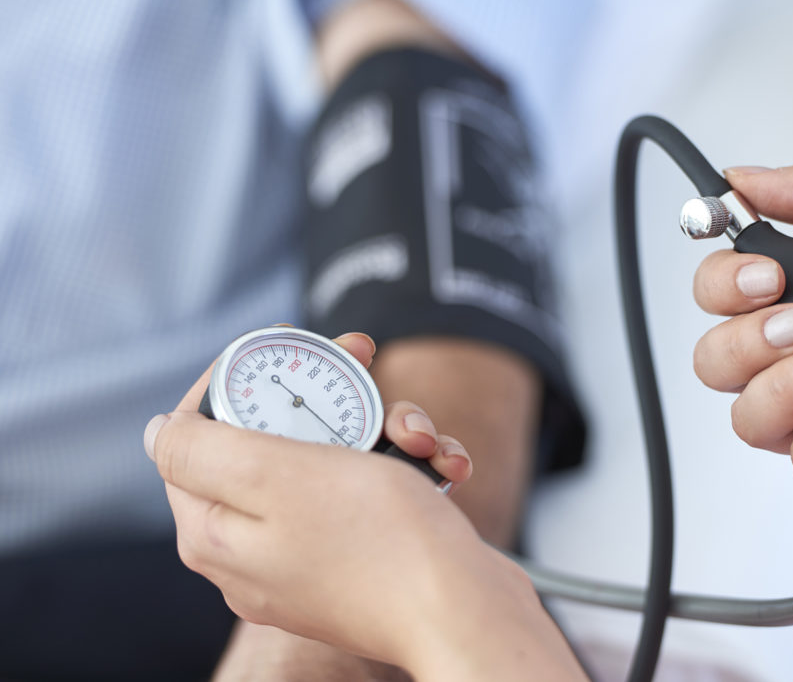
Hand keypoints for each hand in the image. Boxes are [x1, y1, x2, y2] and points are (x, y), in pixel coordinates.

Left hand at [145, 332, 478, 667]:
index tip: (286, 347)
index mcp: (216, 532)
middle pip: (274, 439)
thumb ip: (202, 449)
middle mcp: (256, 549)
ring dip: (383, 430)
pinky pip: (373, 493)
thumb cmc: (380, 543)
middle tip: (365, 359)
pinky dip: (407, 468)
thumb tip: (160, 432)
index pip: (197, 433)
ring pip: (333, 459)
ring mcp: (312, 556)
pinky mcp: (363, 558)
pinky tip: (443, 466)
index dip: (238, 378)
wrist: (466, 612)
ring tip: (419, 438)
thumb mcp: (276, 476)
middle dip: (329, 396)